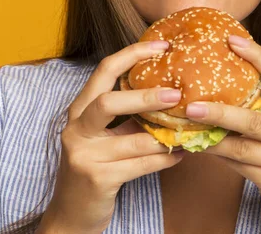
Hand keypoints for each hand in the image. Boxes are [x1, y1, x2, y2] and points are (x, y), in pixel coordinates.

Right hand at [37, 40, 185, 233]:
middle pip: (109, 101)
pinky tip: (180, 154)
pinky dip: (164, 159)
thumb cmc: (95, 166)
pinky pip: (140, 165)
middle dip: (146, 96)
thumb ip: (129, 116)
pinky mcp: (97, 178)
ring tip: (189, 130)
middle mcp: (76, 128)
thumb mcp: (107, 136)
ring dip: (166, 135)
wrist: (71, 213)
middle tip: (177, 95)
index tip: (162, 46)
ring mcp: (84, 154)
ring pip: (134, 138)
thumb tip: (170, 95)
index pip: (104, 70)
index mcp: (79, 109)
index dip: (132, 54)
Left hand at [184, 35, 260, 233]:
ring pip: (242, 146)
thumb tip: (223, 95)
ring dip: (211, 136)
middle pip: (254, 118)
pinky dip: (218, 155)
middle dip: (220, 110)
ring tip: (188, 125)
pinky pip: (240, 165)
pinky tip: (201, 148)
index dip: (258, 57)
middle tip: (191, 103)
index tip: (233, 40)